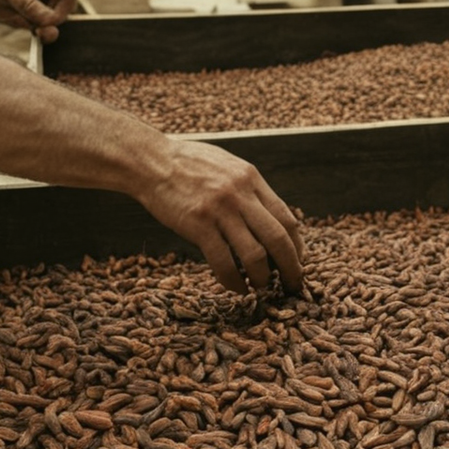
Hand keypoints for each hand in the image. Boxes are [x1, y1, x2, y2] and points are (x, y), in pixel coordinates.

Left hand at [0, 0, 82, 42]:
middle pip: (67, 4)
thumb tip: (51, 26)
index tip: (48, 20)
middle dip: (51, 18)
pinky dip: (37, 26)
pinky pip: (46, 20)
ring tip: (23, 21)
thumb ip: (29, 7)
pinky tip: (25, 23)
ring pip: (57, 14)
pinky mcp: (41, 2)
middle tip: (35, 29)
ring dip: (42, 23)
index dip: (65, 6)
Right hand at [137, 141, 304, 294]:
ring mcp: (220, 210)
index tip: (298, 262)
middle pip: (279, 238)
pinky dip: (234, 280)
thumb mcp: (228, 167)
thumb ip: (248, 189)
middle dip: (291, 267)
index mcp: (251, 179)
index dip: (297, 245)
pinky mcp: (198, 225)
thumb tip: (269, 216)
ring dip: (263, 278)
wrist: (150, 160)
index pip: (287, 217)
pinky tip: (236, 287)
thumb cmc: (188, 164)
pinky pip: (223, 261)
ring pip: (255, 254)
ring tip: (262, 287)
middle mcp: (241, 194)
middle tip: (293, 285)